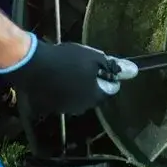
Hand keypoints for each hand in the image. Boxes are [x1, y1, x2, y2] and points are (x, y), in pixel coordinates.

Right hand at [0, 34, 137, 114]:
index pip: (111, 88)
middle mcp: (82, 108)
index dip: (107, 74)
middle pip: (95, 93)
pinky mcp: (51, 106)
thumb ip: (112, 66)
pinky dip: (63, 88)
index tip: (98, 64)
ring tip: (68, 68)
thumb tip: (134, 71)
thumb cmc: (66, 59)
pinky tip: (56, 75)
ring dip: (77, 85)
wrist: (32, 65)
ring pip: (78, 96)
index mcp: (95, 96)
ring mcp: (65, 108)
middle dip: (93, 81)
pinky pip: (63, 97)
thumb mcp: (92, 57)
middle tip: (83, 64)